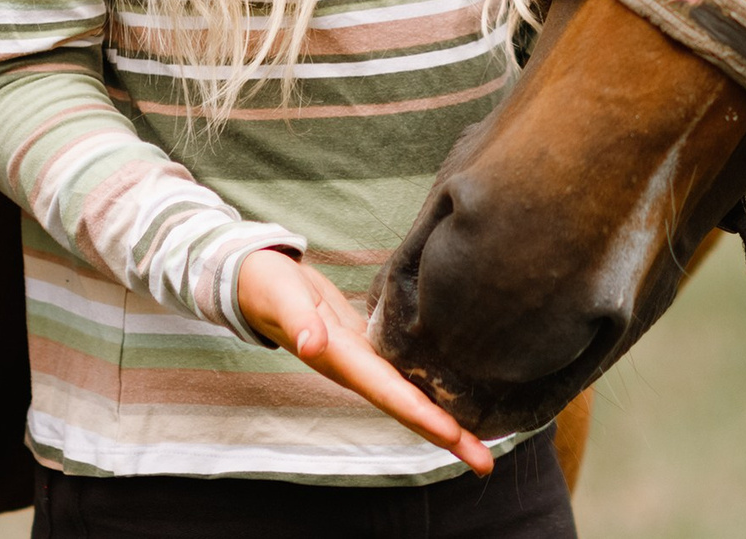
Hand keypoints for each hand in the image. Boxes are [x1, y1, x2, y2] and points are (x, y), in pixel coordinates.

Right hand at [236, 248, 493, 475]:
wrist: (260, 281)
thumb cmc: (269, 287)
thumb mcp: (282, 297)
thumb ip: (298, 321)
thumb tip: (311, 345)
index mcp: (340, 361)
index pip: (389, 394)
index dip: (422, 416)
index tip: (455, 437)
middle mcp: (357, 370)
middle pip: (408, 409)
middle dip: (446, 436)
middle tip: (486, 463)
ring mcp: (365, 362)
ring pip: (410, 397)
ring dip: (444, 421)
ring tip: (483, 440)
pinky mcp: (370, 346)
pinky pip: (406, 377)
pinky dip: (431, 391)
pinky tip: (455, 395)